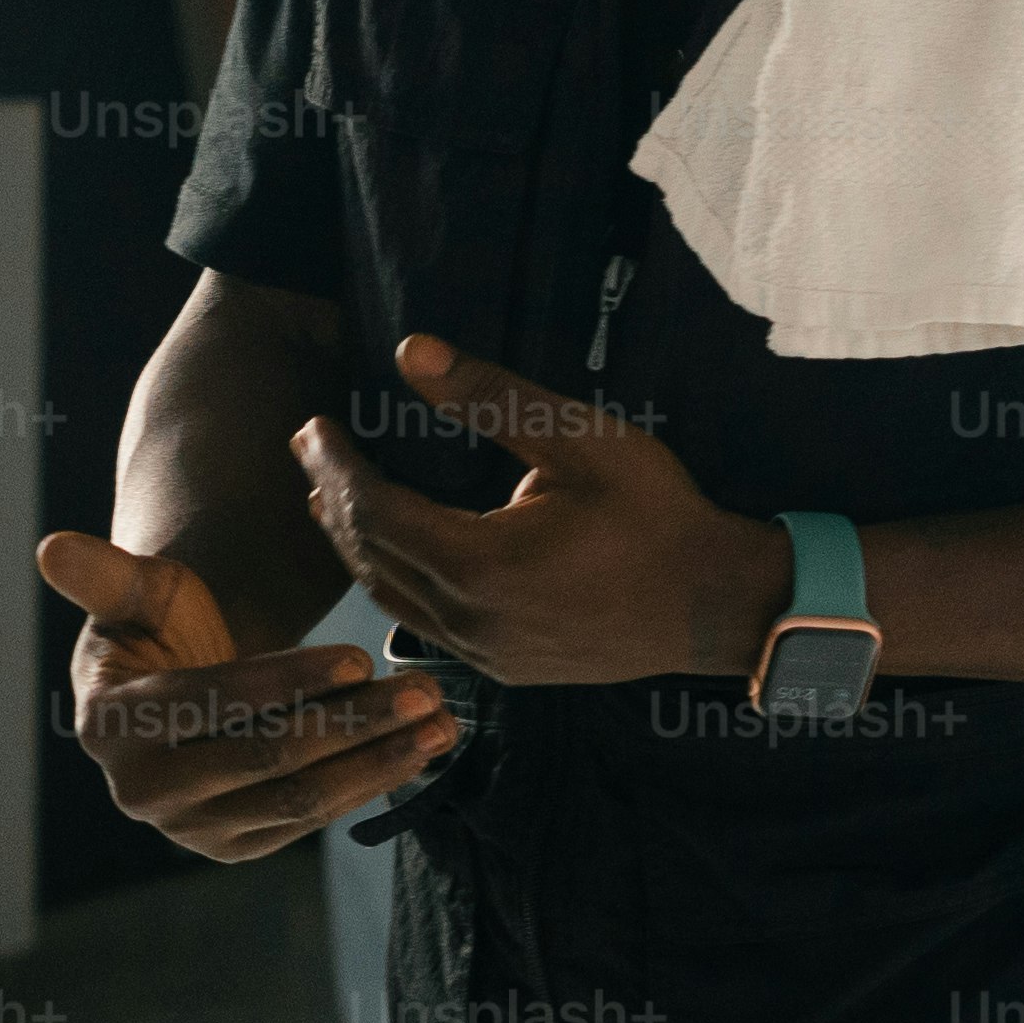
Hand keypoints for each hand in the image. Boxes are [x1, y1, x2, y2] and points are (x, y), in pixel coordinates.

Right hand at [36, 531, 455, 860]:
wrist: (177, 685)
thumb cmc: (162, 625)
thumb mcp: (139, 592)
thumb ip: (106, 574)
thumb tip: (50, 547)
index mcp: (111, 722)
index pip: (213, 703)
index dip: (287, 682)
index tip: (357, 657)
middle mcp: (141, 790)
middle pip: (267, 757)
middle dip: (355, 724)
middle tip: (425, 691)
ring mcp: (188, 828)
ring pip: (299, 797)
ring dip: (378, 763)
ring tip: (439, 723)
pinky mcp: (233, 847)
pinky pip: (309, 819)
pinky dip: (368, 786)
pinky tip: (417, 753)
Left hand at [294, 335, 793, 689]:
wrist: (717, 606)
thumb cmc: (656, 513)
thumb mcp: (579, 438)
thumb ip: (491, 396)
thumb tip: (412, 351)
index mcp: (481, 564)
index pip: (375, 511)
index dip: (336, 467)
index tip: (313, 427)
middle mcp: (470, 621)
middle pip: (371, 556)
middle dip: (330, 500)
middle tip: (307, 450)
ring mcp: (485, 655)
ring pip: (392, 596)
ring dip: (355, 545)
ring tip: (325, 500)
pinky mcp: (503, 671)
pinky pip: (424, 624)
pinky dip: (393, 581)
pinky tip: (389, 558)